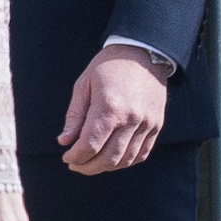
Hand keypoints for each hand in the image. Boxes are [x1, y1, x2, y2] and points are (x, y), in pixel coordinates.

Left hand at [59, 46, 167, 174]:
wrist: (143, 52)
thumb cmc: (109, 66)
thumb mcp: (84, 84)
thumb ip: (75, 115)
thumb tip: (64, 141)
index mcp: (109, 107)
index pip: (90, 145)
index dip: (76, 157)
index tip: (67, 157)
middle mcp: (131, 119)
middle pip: (108, 158)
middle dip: (88, 167)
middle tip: (75, 165)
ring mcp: (147, 124)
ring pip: (125, 160)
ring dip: (106, 167)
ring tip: (92, 163)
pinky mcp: (156, 125)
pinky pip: (142, 154)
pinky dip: (126, 162)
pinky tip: (112, 158)